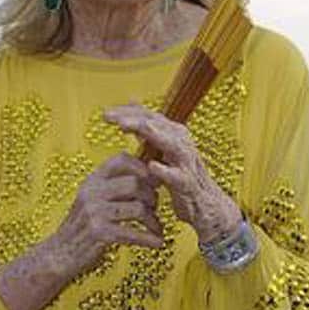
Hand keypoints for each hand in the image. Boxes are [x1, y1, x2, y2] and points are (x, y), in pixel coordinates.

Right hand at [48, 151, 163, 280]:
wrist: (58, 255)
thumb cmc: (80, 229)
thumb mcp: (91, 201)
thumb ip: (111, 188)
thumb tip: (146, 177)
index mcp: (91, 181)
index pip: (121, 160)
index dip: (142, 167)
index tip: (153, 181)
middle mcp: (92, 192)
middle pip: (135, 184)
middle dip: (152, 197)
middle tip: (155, 208)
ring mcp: (95, 212)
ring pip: (138, 208)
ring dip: (153, 220)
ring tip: (156, 228)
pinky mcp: (99, 233)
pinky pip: (134, 233)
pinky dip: (149, 239)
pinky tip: (157, 243)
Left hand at [103, 103, 241, 244]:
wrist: (203, 204)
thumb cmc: (180, 176)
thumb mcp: (162, 149)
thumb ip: (147, 130)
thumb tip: (131, 105)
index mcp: (173, 133)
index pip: (148, 115)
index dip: (127, 112)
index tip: (105, 114)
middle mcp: (181, 142)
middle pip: (156, 124)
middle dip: (132, 118)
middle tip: (111, 118)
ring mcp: (186, 162)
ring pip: (169, 143)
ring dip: (149, 134)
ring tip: (128, 128)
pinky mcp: (188, 183)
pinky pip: (176, 175)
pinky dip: (165, 170)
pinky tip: (151, 166)